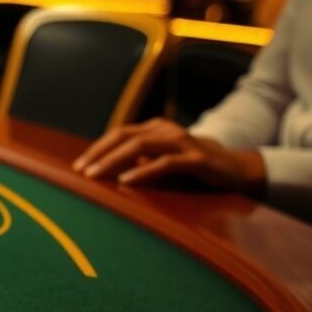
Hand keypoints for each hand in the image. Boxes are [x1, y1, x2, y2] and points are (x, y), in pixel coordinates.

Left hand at [72, 118, 266, 195]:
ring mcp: (181, 142)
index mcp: (154, 129)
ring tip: (95, 175)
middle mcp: (165, 130)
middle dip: (99, 154)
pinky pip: (165, 163)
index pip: (118, 134)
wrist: (234, 169)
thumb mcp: (159, 163)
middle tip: (81, 172)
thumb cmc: (190, 168)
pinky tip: (126, 182)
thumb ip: (136, 163)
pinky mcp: (196, 159)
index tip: (77, 167)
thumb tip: (102, 174)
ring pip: (141, 146)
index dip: (96, 149)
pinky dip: (143, 172)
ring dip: (114, 161)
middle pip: (125, 137)